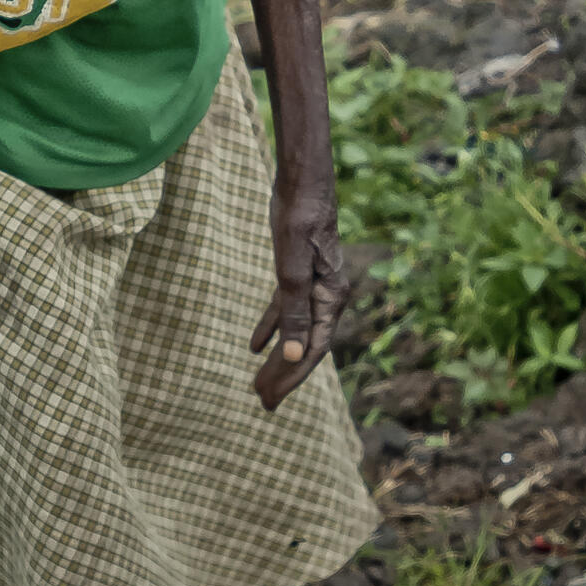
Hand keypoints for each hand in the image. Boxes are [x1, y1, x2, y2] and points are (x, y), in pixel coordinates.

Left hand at [249, 178, 348, 410]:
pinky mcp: (298, 273)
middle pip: (304, 345)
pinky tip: (254, 346)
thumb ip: (293, 310)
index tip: (270, 399)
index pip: (312, 349)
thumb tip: (293, 353)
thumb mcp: (292, 266)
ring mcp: (313, 286)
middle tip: (263, 404)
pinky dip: (271, 328)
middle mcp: (326, 296)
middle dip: (284, 376)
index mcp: (330, 298)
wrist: (303, 181)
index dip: (291, 375)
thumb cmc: (300, 218)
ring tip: (258, 384)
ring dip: (277, 358)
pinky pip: (285, 310)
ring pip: (294, 331)